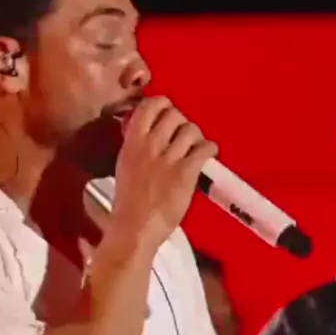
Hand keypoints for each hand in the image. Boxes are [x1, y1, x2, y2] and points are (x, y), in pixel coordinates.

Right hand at [110, 97, 217, 251]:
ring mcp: (168, 158)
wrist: (135, 229)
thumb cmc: (128, 203)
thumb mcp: (125, 165)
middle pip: (174, 113)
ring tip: (195, 148)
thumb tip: (148, 130)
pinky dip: (210, 148)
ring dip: (196, 136)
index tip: (167, 114)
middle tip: (183, 136)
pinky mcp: (185, 173)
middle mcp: (150, 145)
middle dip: (181, 122)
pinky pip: (204, 148)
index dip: (162, 105)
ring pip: (190, 129)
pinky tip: (208, 155)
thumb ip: (136, 145)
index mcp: (131, 142)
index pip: (149, 106)